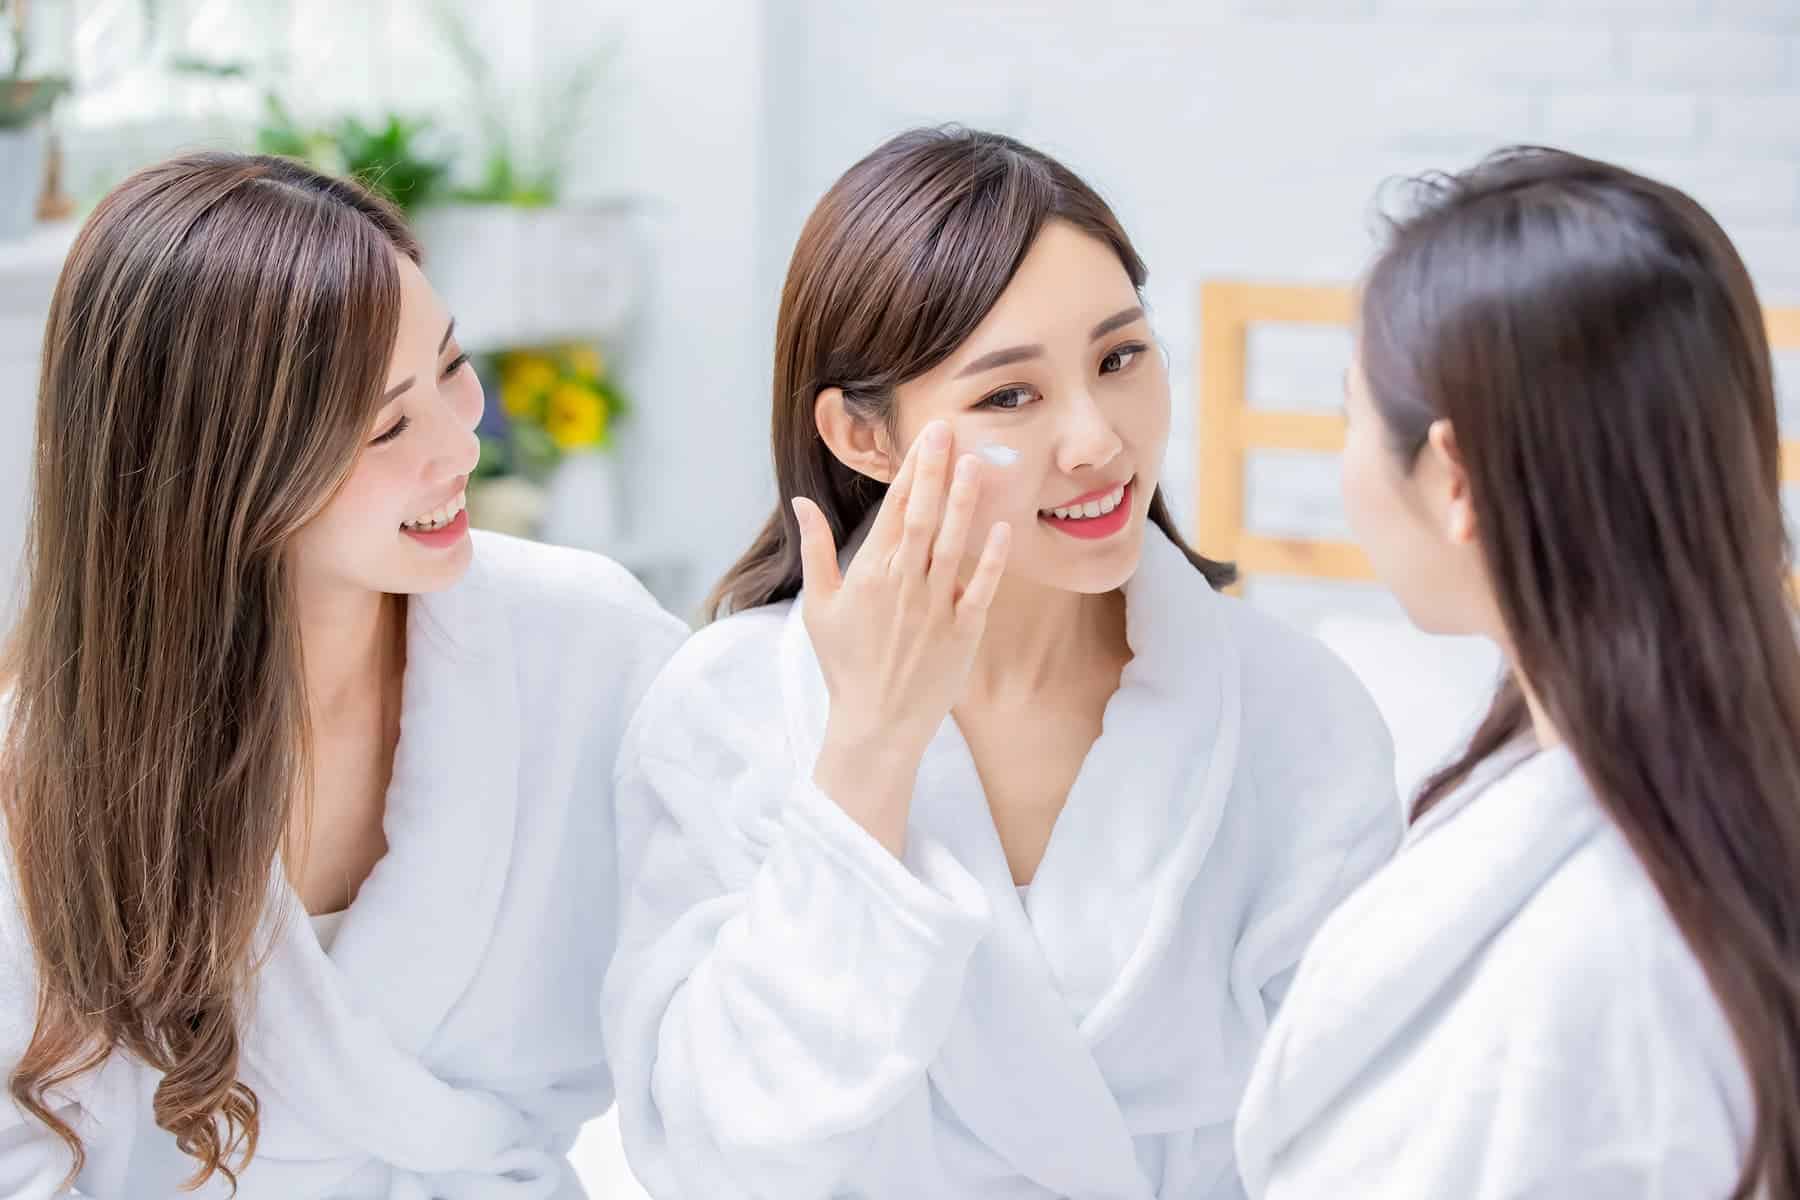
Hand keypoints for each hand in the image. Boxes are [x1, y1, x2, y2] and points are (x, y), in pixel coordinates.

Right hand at [791, 420, 1010, 853]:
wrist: (877, 723)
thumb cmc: (845, 664)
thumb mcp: (818, 606)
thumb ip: (814, 550)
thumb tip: (800, 501)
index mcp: (869, 574)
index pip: (893, 511)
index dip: (911, 471)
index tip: (926, 436)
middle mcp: (903, 584)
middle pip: (922, 516)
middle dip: (935, 470)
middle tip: (949, 429)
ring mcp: (935, 607)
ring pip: (953, 544)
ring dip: (965, 502)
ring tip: (978, 463)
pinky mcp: (963, 631)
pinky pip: (982, 587)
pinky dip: (994, 558)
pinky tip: (1004, 527)